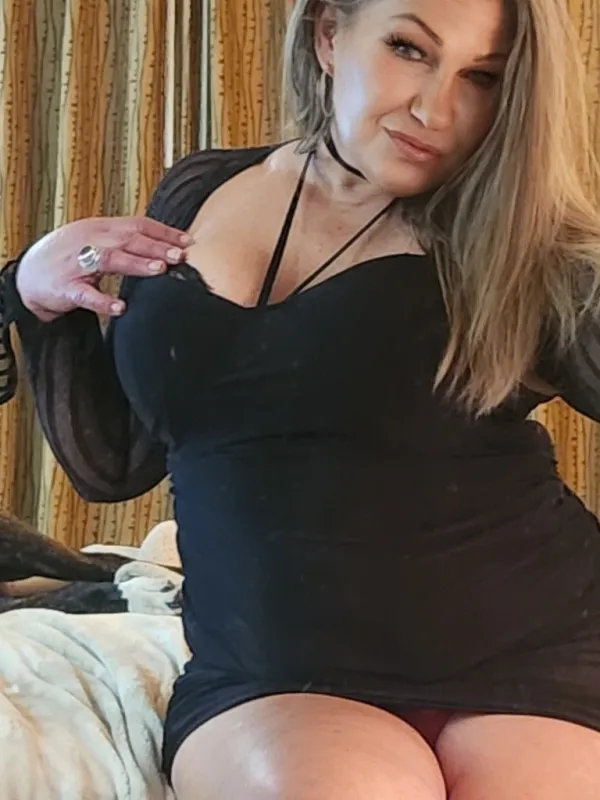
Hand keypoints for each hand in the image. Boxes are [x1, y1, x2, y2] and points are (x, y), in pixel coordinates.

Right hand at [16, 216, 191, 320]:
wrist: (29, 275)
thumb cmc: (69, 258)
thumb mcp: (97, 242)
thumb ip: (125, 242)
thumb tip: (165, 246)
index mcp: (101, 229)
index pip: (137, 225)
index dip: (163, 232)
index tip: (188, 241)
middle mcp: (90, 241)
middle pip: (127, 239)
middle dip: (156, 246)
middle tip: (180, 254)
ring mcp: (76, 264)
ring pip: (109, 259)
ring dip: (136, 264)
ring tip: (159, 269)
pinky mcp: (65, 288)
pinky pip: (86, 295)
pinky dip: (103, 301)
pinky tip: (121, 307)